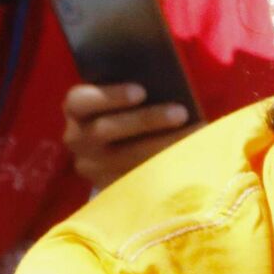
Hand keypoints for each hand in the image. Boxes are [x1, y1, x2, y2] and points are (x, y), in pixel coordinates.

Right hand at [62, 84, 198, 188]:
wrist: (123, 151)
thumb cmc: (131, 111)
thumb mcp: (126, 100)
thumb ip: (139, 92)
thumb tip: (169, 85)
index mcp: (78, 110)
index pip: (80, 101)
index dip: (109, 96)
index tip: (141, 91)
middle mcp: (79, 139)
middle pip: (105, 130)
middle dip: (146, 120)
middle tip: (181, 112)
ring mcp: (93, 167)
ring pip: (124, 158)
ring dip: (163, 144)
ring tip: (195, 133)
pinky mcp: (110, 188)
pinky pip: (137, 180)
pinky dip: (166, 167)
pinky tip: (192, 157)